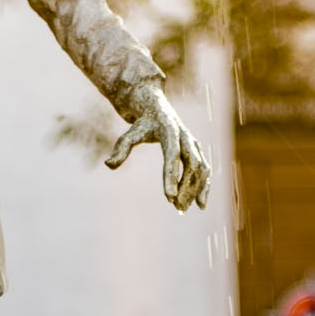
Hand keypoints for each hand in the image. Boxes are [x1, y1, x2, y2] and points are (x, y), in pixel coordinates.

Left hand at [105, 86, 211, 212]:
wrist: (157, 106)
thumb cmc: (142, 123)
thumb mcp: (130, 133)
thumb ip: (121, 148)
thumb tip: (109, 165)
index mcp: (169, 131)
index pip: (172, 156)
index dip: (171, 176)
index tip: (169, 197)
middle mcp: (185, 137)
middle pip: (192, 164)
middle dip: (186, 188)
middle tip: (177, 208)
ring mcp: (194, 143)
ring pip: (201, 169)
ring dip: (195, 190)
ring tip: (182, 209)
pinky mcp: (198, 150)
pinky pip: (205, 170)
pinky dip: (204, 187)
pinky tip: (200, 204)